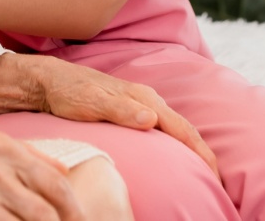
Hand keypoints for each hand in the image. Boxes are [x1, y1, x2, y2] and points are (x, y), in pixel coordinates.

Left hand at [0, 54, 219, 180]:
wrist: (46, 81)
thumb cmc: (67, 92)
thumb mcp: (90, 102)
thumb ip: (120, 110)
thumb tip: (152, 119)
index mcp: (144, 98)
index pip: (183, 129)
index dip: (202, 153)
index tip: (216, 176)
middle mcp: (147, 100)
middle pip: (185, 130)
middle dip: (204, 155)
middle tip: (217, 183)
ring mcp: (139, 104)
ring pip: (175, 129)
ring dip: (191, 150)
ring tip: (203, 174)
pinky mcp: (130, 110)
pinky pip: (162, 130)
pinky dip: (175, 145)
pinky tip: (173, 157)